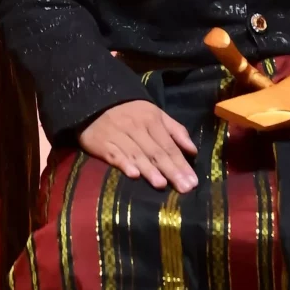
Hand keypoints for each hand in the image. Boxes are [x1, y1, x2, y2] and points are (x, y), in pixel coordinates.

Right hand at [79, 100, 197, 193]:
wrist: (96, 101)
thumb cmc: (133, 112)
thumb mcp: (157, 114)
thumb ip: (176, 131)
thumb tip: (193, 151)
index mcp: (152, 120)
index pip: (169, 146)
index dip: (181, 164)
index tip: (193, 182)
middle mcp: (136, 128)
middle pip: (156, 153)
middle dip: (171, 171)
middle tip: (184, 188)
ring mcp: (118, 135)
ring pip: (137, 155)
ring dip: (149, 170)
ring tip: (161, 184)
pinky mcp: (102, 143)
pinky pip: (115, 155)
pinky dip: (124, 164)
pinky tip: (133, 175)